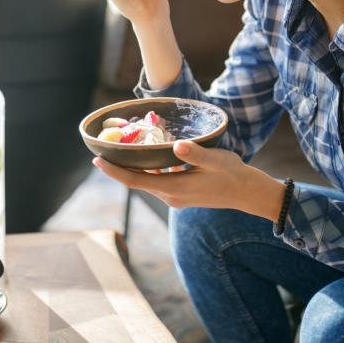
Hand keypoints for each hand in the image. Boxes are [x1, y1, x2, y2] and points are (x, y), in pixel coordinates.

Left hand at [92, 140, 285, 220]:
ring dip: (132, 167)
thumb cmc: (232, 174)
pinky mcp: (180, 193)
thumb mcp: (215, 160)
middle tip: (102, 147)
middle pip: (136, 181)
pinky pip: (157, 180)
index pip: (135, 180)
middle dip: (118, 167)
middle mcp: (170, 196)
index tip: (96, 160)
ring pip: (146, 181)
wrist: (247, 192)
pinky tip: (146, 154)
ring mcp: (174, 196)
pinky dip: (148, 169)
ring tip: (119, 148)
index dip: (114, 171)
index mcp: (174, 189)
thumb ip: (195, 153)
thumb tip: (177, 146)